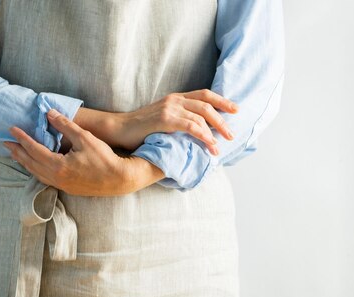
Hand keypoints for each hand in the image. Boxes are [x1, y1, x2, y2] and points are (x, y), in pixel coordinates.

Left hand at [3, 109, 164, 195]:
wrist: (118, 179)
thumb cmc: (104, 158)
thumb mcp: (85, 138)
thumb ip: (65, 125)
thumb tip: (50, 113)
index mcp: (58, 165)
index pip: (34, 149)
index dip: (21, 138)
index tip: (12, 129)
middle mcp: (56, 177)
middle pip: (30, 163)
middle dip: (17, 152)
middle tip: (5, 142)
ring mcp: (61, 185)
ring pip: (36, 173)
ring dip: (24, 162)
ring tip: (15, 153)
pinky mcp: (67, 188)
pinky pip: (44, 178)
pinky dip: (35, 170)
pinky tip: (34, 166)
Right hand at [95, 89, 238, 154]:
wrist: (118, 129)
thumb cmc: (139, 129)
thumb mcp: (162, 120)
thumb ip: (178, 121)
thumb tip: (196, 132)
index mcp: (175, 98)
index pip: (204, 94)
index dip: (222, 101)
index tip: (235, 109)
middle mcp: (174, 100)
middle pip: (206, 104)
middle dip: (222, 118)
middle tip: (231, 134)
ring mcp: (169, 108)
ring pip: (201, 115)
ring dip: (215, 131)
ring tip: (220, 145)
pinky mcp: (165, 120)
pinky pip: (191, 126)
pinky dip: (204, 136)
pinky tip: (210, 145)